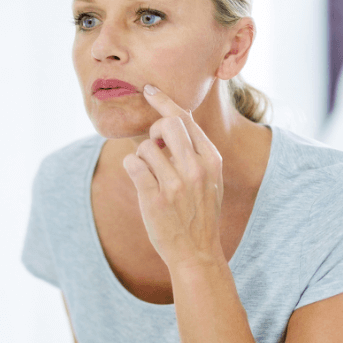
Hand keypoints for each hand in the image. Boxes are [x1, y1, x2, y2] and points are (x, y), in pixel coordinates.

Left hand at [122, 84, 224, 269]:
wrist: (197, 252)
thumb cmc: (200, 212)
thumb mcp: (210, 178)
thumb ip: (194, 151)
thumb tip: (166, 121)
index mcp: (211, 159)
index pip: (185, 118)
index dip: (164, 101)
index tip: (150, 89)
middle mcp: (196, 168)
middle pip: (166, 124)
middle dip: (154, 131)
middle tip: (155, 149)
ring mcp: (176, 184)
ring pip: (144, 146)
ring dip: (141, 156)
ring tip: (151, 174)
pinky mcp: (155, 198)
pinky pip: (132, 164)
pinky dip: (131, 167)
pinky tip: (139, 179)